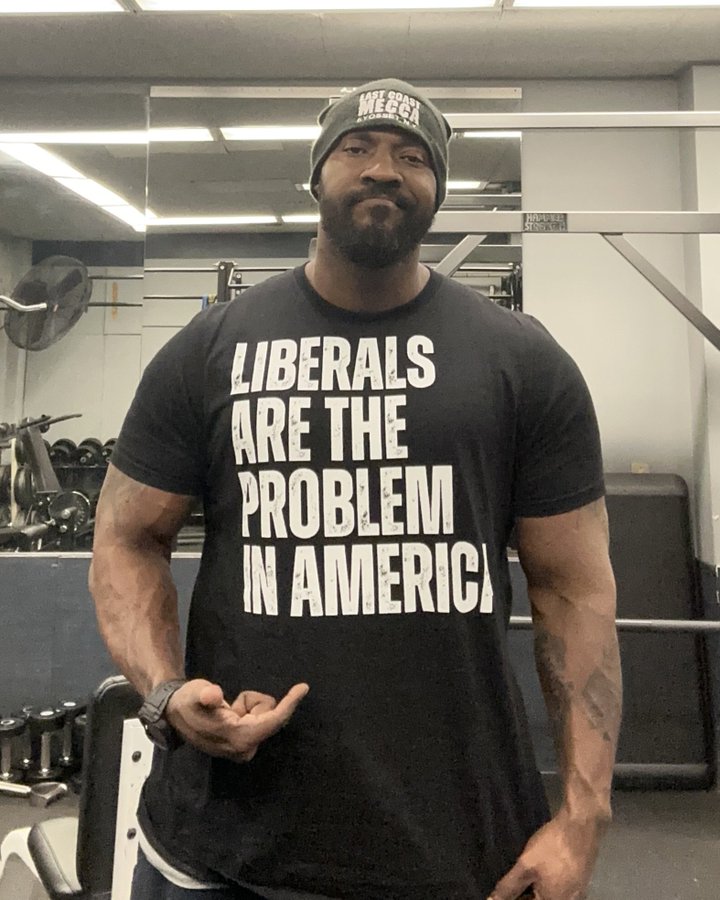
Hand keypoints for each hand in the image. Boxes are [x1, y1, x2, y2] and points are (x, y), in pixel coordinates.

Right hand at [166, 678, 309, 761]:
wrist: (175, 713)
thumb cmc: (188, 702)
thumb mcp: (196, 692)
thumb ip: (206, 694)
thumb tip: (213, 696)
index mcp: (237, 738)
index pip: (272, 721)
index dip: (289, 704)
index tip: (303, 687)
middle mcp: (244, 748)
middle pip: (269, 717)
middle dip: (255, 704)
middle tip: (232, 703)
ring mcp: (243, 749)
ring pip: (264, 717)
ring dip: (248, 707)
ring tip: (226, 709)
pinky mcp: (242, 745)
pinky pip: (258, 720)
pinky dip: (247, 712)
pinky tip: (229, 714)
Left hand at [488, 809, 605, 899]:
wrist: (581, 824)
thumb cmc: (553, 846)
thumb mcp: (526, 865)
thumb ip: (509, 887)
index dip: (513, 897)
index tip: (506, 888)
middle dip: (524, 893)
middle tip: (512, 881)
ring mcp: (577, 892)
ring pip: (549, 894)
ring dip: (534, 889)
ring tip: (524, 874)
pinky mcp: (580, 880)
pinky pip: (559, 888)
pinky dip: (546, 883)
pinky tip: (540, 870)